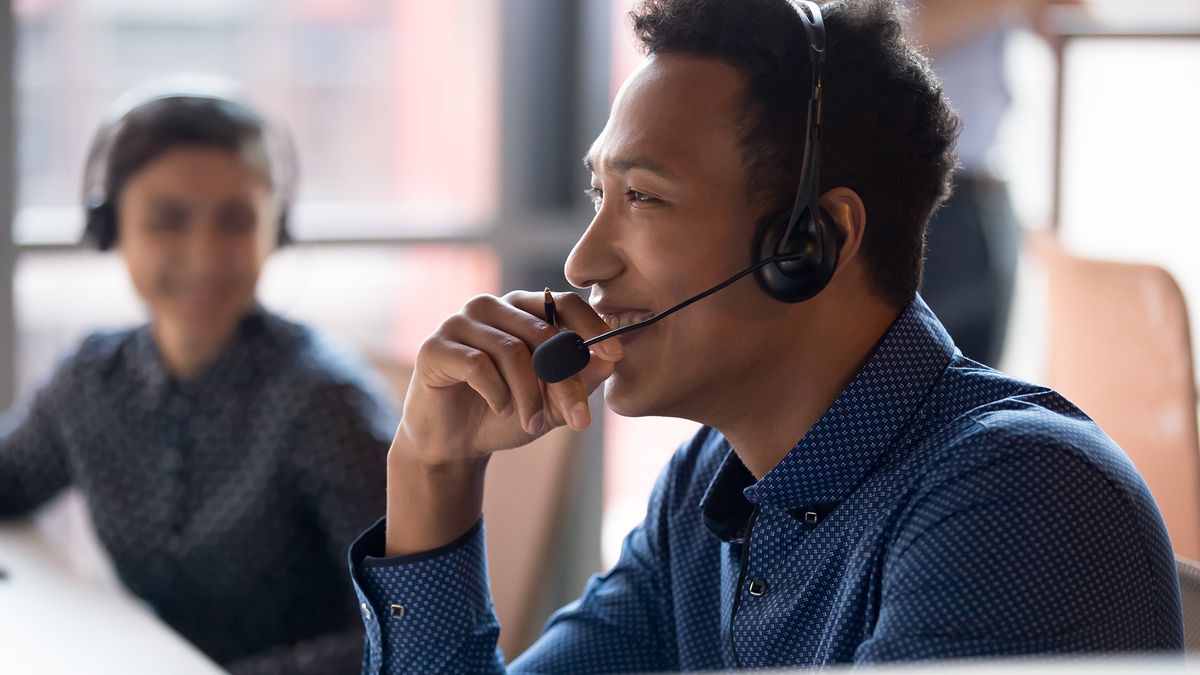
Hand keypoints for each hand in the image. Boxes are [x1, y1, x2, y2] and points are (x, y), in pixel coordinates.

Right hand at [394, 290, 622, 466]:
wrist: (454, 444)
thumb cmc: (504, 414)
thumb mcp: (552, 402)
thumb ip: (580, 380)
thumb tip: (611, 359)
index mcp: (521, 310)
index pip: (562, 302)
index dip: (592, 326)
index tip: (616, 354)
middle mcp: (491, 306)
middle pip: (542, 333)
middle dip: (565, 381)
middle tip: (578, 419)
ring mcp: (460, 322)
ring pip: (512, 350)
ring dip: (529, 396)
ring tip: (532, 423)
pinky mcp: (435, 346)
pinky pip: (478, 364)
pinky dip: (497, 393)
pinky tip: (501, 410)